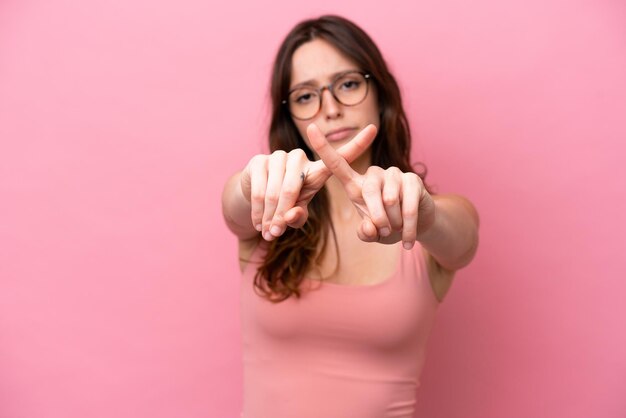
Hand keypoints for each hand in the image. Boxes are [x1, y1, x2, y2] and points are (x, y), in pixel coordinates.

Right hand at [240, 124, 376, 240]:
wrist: (253, 194)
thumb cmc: (284, 204)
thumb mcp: (296, 213)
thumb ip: (298, 217)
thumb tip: (290, 216)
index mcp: (317, 170)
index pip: (340, 157)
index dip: (357, 144)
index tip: (374, 129)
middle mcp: (299, 158)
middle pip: (293, 189)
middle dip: (283, 215)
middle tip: (277, 233)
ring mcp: (277, 157)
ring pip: (274, 193)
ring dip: (269, 217)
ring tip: (268, 232)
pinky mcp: (258, 161)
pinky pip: (259, 191)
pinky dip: (258, 212)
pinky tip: (258, 223)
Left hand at [307, 123, 435, 248]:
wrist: (416, 225)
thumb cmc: (388, 227)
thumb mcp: (372, 233)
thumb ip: (365, 233)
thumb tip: (368, 228)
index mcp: (356, 184)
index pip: (336, 163)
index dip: (323, 147)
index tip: (311, 127)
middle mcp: (373, 174)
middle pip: (369, 191)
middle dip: (377, 217)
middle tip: (384, 231)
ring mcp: (394, 174)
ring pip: (390, 199)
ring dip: (394, 222)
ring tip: (397, 228)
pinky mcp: (413, 179)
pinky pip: (408, 204)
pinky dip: (408, 226)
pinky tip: (409, 238)